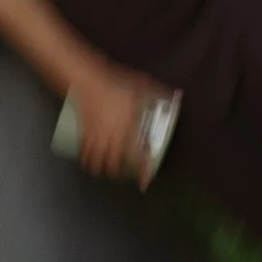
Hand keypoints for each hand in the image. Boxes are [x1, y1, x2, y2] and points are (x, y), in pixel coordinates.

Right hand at [68, 62, 174, 181]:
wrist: (86, 79)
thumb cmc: (113, 83)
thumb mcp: (140, 86)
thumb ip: (158, 92)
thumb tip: (177, 95)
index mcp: (128, 129)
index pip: (138, 156)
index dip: (142, 171)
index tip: (145, 182)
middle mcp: (112, 137)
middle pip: (116, 165)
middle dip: (122, 174)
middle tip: (128, 175)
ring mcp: (96, 137)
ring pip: (99, 163)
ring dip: (105, 170)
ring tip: (110, 171)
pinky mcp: (84, 133)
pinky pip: (85, 154)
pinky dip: (88, 162)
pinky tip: (91, 163)